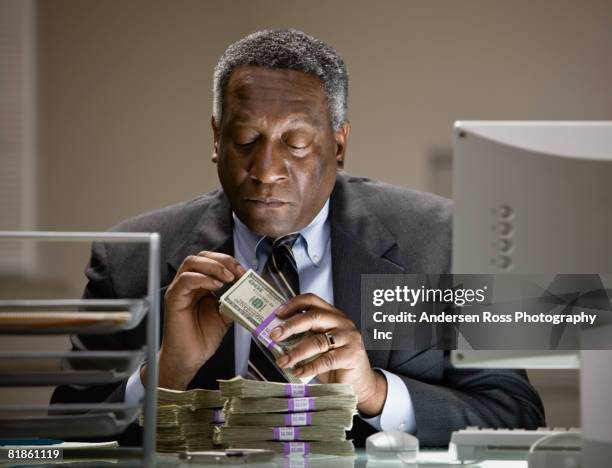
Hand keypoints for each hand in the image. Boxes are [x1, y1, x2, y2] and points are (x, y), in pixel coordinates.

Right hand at [143, 252, 245, 389]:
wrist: (189, 358)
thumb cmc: (202, 338)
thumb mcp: (225, 315)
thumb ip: (234, 300)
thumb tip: (249, 290)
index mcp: (201, 285)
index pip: (213, 261)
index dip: (230, 263)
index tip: (245, 272)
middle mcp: (189, 284)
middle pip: (202, 256)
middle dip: (223, 260)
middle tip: (238, 272)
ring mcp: (180, 290)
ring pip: (192, 263)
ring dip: (213, 266)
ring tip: (228, 277)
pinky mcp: (174, 299)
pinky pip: (185, 280)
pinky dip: (202, 279)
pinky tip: (216, 286)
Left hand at [269, 293, 386, 415]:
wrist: (358, 382)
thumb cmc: (335, 362)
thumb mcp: (318, 345)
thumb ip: (303, 337)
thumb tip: (276, 336)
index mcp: (332, 315)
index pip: (312, 300)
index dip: (293, 304)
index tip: (277, 314)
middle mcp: (342, 322)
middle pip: (313, 317)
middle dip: (291, 326)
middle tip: (275, 335)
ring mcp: (349, 338)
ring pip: (318, 341)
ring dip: (296, 352)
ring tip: (283, 361)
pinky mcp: (352, 355)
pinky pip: (327, 360)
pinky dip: (309, 367)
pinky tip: (298, 372)